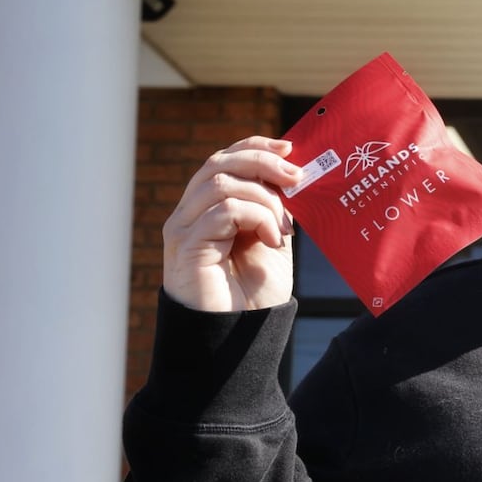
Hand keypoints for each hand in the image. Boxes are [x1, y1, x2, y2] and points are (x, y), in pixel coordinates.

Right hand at [162, 136, 301, 311]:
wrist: (241, 334)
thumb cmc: (254, 293)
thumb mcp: (273, 240)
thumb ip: (274, 209)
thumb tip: (293, 176)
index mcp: (209, 207)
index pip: (224, 159)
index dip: (254, 147)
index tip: (290, 149)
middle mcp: (190, 213)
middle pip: (218, 162)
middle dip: (262, 162)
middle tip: (297, 177)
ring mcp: (184, 227)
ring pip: (220, 182)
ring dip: (264, 199)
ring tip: (284, 228)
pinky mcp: (186, 245)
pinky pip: (223, 211)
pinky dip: (256, 218)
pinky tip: (273, 240)